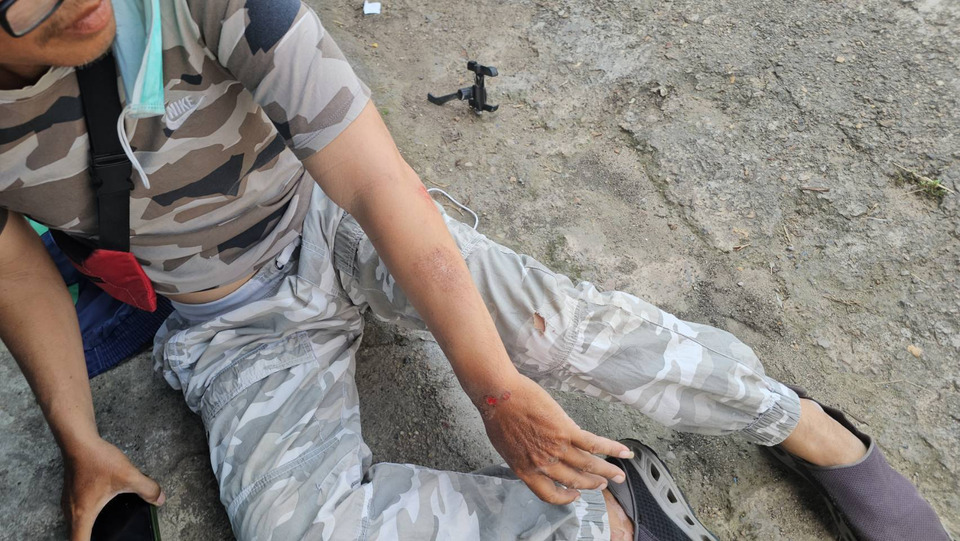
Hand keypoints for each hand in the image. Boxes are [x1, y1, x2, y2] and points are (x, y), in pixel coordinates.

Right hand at [61, 437, 164, 540]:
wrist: (79, 441)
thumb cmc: (98, 460)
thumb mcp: (128, 476)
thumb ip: (147, 489)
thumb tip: (160, 499)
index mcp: (82, 515)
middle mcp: (70, 511)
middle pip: (76, 535)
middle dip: (90, 540)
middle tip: (110, 539)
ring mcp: (68, 502)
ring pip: (75, 524)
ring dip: (88, 528)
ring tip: (106, 530)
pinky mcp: (71, 492)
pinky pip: (77, 512)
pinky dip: (87, 515)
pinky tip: (103, 507)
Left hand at [478, 374, 633, 503]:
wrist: (498, 395)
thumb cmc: (498, 415)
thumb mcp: (508, 445)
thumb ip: (527, 454)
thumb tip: (547, 451)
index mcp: (526, 469)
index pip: (548, 493)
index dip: (564, 498)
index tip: (575, 495)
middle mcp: (543, 463)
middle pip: (574, 480)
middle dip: (592, 484)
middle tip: (604, 485)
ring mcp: (556, 448)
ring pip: (588, 465)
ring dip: (606, 471)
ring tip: (618, 474)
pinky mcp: (566, 431)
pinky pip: (594, 444)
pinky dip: (611, 449)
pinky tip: (623, 451)